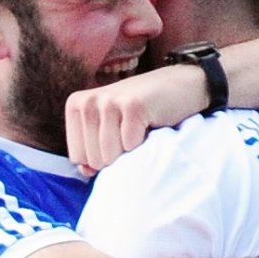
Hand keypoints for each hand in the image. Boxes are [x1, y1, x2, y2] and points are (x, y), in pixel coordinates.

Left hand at [65, 65, 202, 174]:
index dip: (100, 158)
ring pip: (109, 157)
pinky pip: (130, 147)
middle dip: (115, 155)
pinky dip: (144, 144)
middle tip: (130, 132)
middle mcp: (88, 101)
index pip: (77, 158)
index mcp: (76, 106)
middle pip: (93, 160)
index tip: (116, 137)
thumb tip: (85, 171)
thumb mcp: (108, 129)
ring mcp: (109, 101)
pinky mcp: (132, 106)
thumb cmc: (141, 113)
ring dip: (130, 151)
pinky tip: (150, 124)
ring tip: (139, 129)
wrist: (182, 86)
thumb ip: (90, 152)